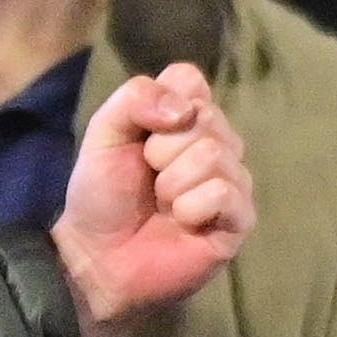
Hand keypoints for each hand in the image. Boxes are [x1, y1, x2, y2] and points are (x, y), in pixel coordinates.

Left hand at [50, 62, 251, 332]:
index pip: (189, 79)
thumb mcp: (104, 134)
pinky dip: (191, 207)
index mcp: (185, 117)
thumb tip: (186, 109)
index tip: (140, 136)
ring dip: (172, 182)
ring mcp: (232, 180)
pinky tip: (181, 222)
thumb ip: (135, 98)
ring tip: (161, 204)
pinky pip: (225, 192)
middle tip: (147, 178)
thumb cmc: (102, 196)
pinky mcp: (239, 219)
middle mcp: (216, 142)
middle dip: (161, 149)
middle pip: (205, 116)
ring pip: (215, 153)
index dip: (160, 105)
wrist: (97, 257)